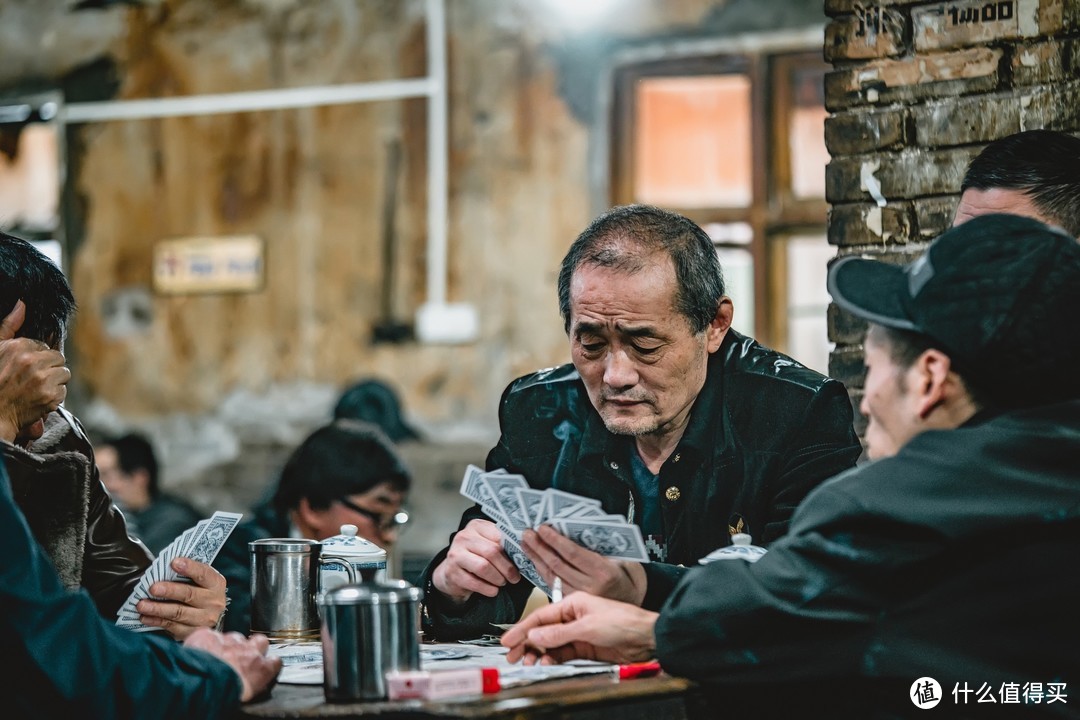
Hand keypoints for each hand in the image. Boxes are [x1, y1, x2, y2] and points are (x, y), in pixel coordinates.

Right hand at [0, 300, 69, 441]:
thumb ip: (9, 326)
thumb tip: (22, 303)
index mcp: (19, 346)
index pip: (45, 346)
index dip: (38, 358)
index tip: (27, 367)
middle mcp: (32, 360)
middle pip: (59, 358)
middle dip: (49, 368)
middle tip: (33, 379)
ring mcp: (42, 379)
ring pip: (64, 374)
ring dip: (54, 382)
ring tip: (35, 389)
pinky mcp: (50, 396)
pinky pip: (63, 392)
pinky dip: (54, 397)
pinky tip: (38, 399)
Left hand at [136, 557, 228, 640]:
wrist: (209, 615)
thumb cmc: (200, 591)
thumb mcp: (200, 580)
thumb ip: (187, 574)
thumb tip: (163, 567)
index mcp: (216, 584)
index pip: (203, 574)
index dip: (190, 568)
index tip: (174, 562)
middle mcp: (213, 602)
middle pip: (189, 595)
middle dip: (170, 591)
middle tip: (153, 588)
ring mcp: (204, 619)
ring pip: (178, 613)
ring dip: (158, 608)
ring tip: (142, 605)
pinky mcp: (192, 632)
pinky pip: (171, 626)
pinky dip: (156, 621)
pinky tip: (145, 617)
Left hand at [183, 628, 281, 701]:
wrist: (202, 684)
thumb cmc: (224, 694)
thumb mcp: (247, 695)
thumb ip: (254, 684)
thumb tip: (251, 686)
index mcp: (261, 668)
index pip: (274, 661)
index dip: (268, 663)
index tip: (262, 667)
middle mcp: (249, 650)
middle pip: (260, 641)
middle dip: (254, 646)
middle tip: (242, 657)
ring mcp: (229, 640)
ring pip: (234, 637)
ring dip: (229, 645)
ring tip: (219, 657)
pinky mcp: (209, 636)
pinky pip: (210, 635)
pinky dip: (206, 642)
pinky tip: (201, 651)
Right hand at [432, 519, 520, 603]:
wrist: (452, 571)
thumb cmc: (476, 557)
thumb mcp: (488, 545)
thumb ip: (502, 544)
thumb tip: (525, 552)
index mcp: (477, 526)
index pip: (499, 536)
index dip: (513, 550)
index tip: (522, 561)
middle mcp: (464, 537)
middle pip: (492, 552)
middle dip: (507, 567)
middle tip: (514, 578)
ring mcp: (455, 554)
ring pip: (483, 567)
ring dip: (497, 578)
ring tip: (503, 583)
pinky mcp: (451, 572)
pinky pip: (473, 582)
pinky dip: (487, 589)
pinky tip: (493, 591)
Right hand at [501, 592, 657, 665]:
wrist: (646, 638)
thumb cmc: (622, 622)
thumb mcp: (587, 627)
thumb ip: (559, 634)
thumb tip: (534, 637)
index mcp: (573, 604)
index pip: (541, 617)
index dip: (523, 629)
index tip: (508, 640)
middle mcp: (573, 618)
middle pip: (543, 632)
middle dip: (526, 644)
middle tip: (512, 656)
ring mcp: (578, 634)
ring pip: (551, 645)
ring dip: (538, 654)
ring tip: (528, 663)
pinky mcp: (585, 649)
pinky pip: (563, 654)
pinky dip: (552, 660)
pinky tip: (546, 664)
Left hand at [521, 524, 647, 604]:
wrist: (633, 603)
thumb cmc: (628, 577)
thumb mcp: (622, 557)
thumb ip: (601, 546)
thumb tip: (574, 528)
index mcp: (604, 572)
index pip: (572, 553)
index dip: (555, 540)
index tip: (542, 528)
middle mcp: (590, 587)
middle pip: (558, 564)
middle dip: (539, 547)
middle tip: (527, 533)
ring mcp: (580, 598)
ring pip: (551, 577)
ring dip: (536, 559)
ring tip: (526, 545)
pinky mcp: (573, 604)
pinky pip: (552, 586)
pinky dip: (541, 572)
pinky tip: (534, 561)